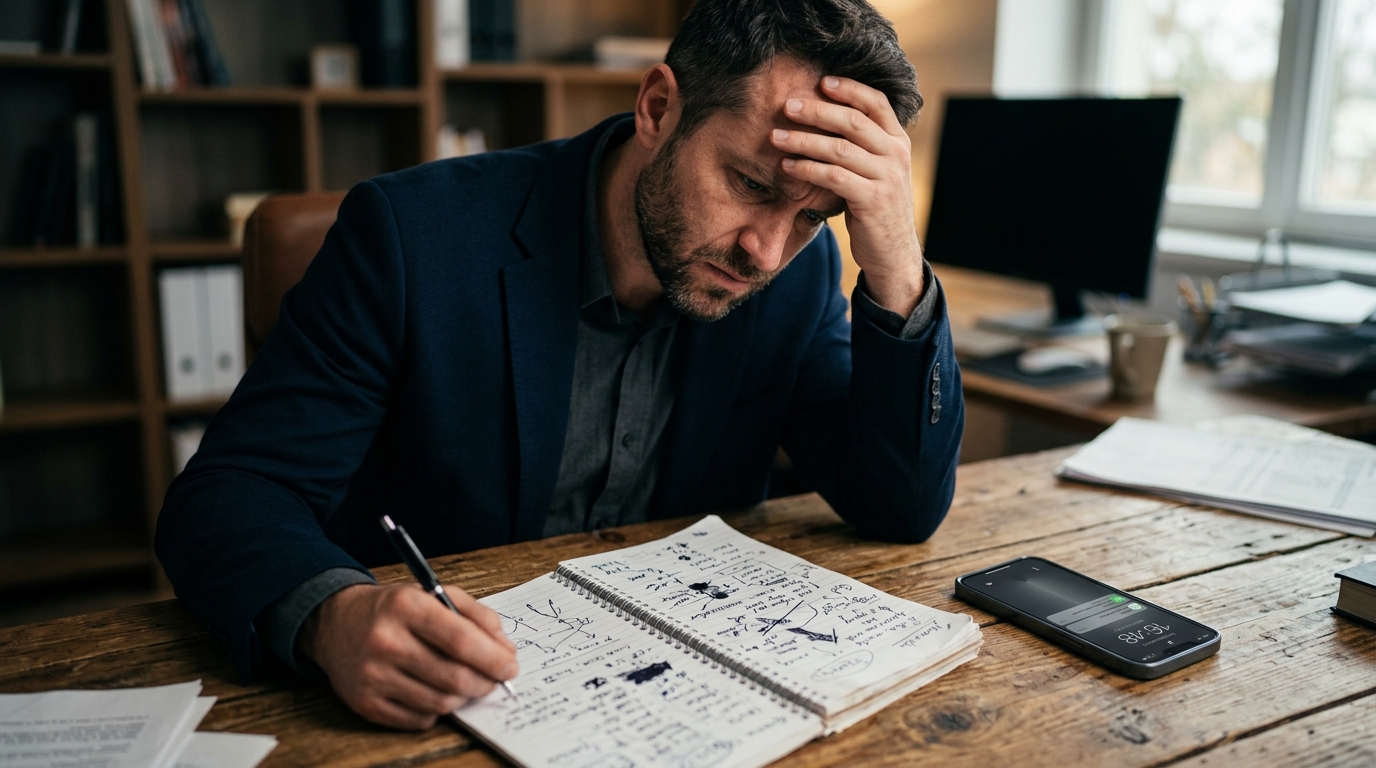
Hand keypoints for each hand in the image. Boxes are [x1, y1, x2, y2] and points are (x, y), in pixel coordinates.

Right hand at [299, 583, 518, 729]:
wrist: (336, 623)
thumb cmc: (395, 609)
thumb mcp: (435, 594)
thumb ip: (477, 616)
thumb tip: (506, 651)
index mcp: (405, 606)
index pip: (460, 640)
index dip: (493, 658)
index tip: (511, 666)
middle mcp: (385, 641)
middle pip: (453, 677)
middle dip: (485, 683)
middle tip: (495, 680)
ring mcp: (371, 675)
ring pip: (440, 702)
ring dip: (463, 697)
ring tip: (466, 683)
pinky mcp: (364, 702)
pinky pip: (419, 719)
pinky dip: (437, 709)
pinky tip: (434, 691)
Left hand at [770, 76, 923, 315]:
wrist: (893, 253)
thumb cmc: (875, 209)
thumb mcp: (875, 172)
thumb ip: (860, 147)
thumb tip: (823, 118)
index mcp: (898, 141)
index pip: (876, 103)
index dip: (849, 88)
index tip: (821, 80)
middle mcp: (896, 154)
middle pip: (854, 120)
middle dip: (817, 110)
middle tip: (787, 106)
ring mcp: (887, 177)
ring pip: (841, 148)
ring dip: (804, 140)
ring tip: (776, 136)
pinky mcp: (873, 200)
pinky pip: (835, 176)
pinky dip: (808, 168)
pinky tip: (787, 166)